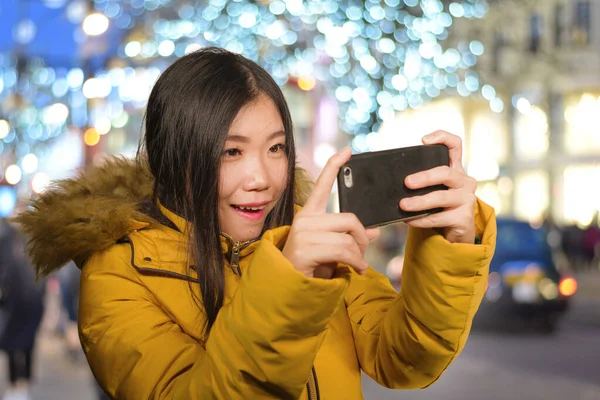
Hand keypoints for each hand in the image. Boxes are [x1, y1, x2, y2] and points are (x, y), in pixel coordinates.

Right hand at [282, 147, 380, 278]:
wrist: (289, 287)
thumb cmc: (310, 266)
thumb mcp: (333, 248)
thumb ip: (349, 236)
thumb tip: (374, 231)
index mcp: (309, 215)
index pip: (323, 185)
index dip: (334, 166)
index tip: (347, 150)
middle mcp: (304, 220)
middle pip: (349, 219)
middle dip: (362, 237)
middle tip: (363, 252)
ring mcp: (303, 234)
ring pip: (348, 238)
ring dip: (359, 254)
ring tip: (359, 264)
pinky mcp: (305, 249)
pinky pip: (343, 252)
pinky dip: (356, 263)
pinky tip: (357, 269)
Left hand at [399, 131, 476, 243]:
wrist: (455, 234)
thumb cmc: (439, 208)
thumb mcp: (433, 190)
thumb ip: (421, 181)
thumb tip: (392, 179)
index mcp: (455, 170)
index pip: (455, 145)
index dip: (442, 138)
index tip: (424, 140)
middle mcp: (465, 181)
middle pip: (446, 172)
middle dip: (425, 177)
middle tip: (407, 182)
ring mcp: (467, 199)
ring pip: (441, 197)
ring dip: (419, 202)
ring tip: (403, 205)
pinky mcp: (464, 218)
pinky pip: (438, 217)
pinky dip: (421, 219)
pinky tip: (409, 220)